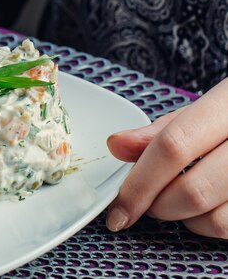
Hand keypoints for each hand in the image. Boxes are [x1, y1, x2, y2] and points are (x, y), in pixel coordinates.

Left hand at [106, 77, 227, 238]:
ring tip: (174, 198)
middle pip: (191, 189)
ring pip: (213, 218)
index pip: (173, 147)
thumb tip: (116, 145)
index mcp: (226, 107)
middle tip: (145, 199)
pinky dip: (206, 225)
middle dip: (156, 204)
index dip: (139, 182)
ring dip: (181, 217)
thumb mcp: (201, 111)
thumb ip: (161, 130)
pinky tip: (203, 207)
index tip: (118, 208)